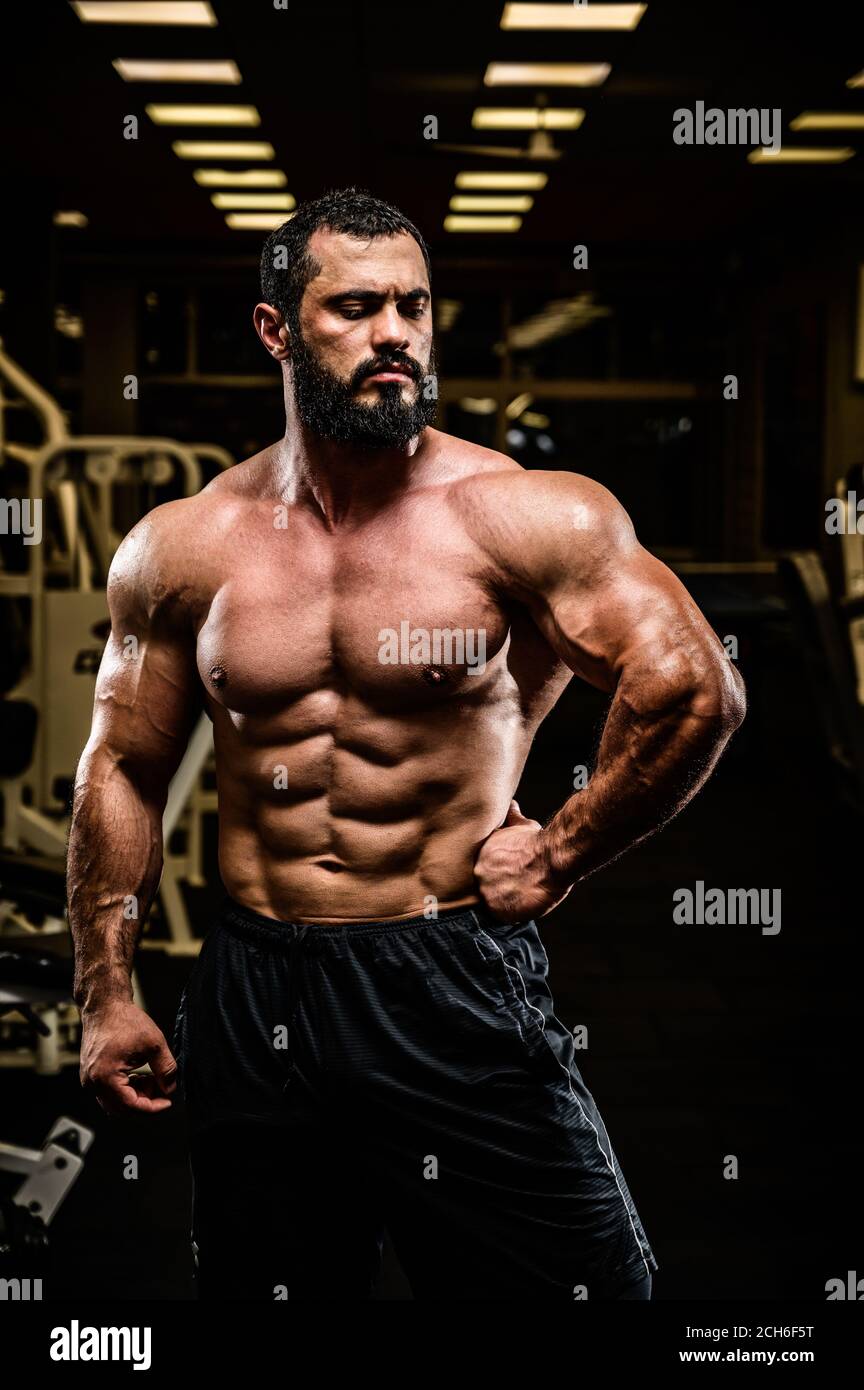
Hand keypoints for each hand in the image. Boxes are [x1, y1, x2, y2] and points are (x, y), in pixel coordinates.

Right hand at [79, 1000, 177, 1115]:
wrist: (104, 1006)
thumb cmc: (125, 1020)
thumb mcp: (154, 1044)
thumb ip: (165, 1069)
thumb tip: (170, 1088)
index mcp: (105, 1076)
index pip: (131, 1105)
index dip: (152, 1107)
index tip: (167, 1102)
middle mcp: (92, 1082)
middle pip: (122, 1108)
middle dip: (145, 1102)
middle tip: (162, 1090)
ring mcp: (89, 1079)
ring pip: (115, 1102)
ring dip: (136, 1096)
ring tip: (152, 1079)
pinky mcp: (91, 1075)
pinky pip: (109, 1092)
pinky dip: (126, 1089)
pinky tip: (140, 1076)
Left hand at [474, 799, 571, 922]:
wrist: (549, 858)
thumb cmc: (536, 842)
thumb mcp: (520, 825)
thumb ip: (511, 818)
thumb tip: (511, 804)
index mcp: (479, 855)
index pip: (481, 869)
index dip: (495, 873)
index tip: (507, 873)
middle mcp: (477, 875)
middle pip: (483, 886)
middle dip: (497, 887)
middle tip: (514, 885)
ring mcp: (486, 894)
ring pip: (492, 902)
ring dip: (504, 900)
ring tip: (520, 895)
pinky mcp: (498, 911)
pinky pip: (501, 916)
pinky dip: (511, 913)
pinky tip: (523, 904)